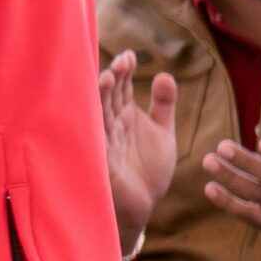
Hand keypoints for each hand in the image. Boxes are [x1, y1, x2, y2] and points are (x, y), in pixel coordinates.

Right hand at [100, 50, 178, 254]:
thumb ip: (163, 105)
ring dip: (102, 97)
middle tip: (123, 62)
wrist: (143, 204)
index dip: (124, 70)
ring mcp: (104, 141)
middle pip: (108, 95)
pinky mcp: (102, 161)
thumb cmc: (148, 168)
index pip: (120, 86)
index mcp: (123, 114)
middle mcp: (110, 124)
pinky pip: (95, 141)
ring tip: (109, 78)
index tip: (131, 56)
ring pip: (99, 114)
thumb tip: (165, 75)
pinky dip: (95, 127)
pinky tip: (97, 113)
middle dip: (114, 78)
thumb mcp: (162, 132)